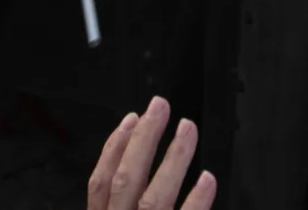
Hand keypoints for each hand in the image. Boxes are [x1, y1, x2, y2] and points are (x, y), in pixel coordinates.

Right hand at [87, 96, 216, 209]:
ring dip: (173, 158)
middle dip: (143, 138)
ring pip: (155, 196)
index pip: (101, 181)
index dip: (114, 147)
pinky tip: (207, 178)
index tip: (130, 120)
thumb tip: (128, 168)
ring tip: (187, 129)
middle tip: (159, 108)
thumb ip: (119, 205)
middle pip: (126, 179)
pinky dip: (197, 200)